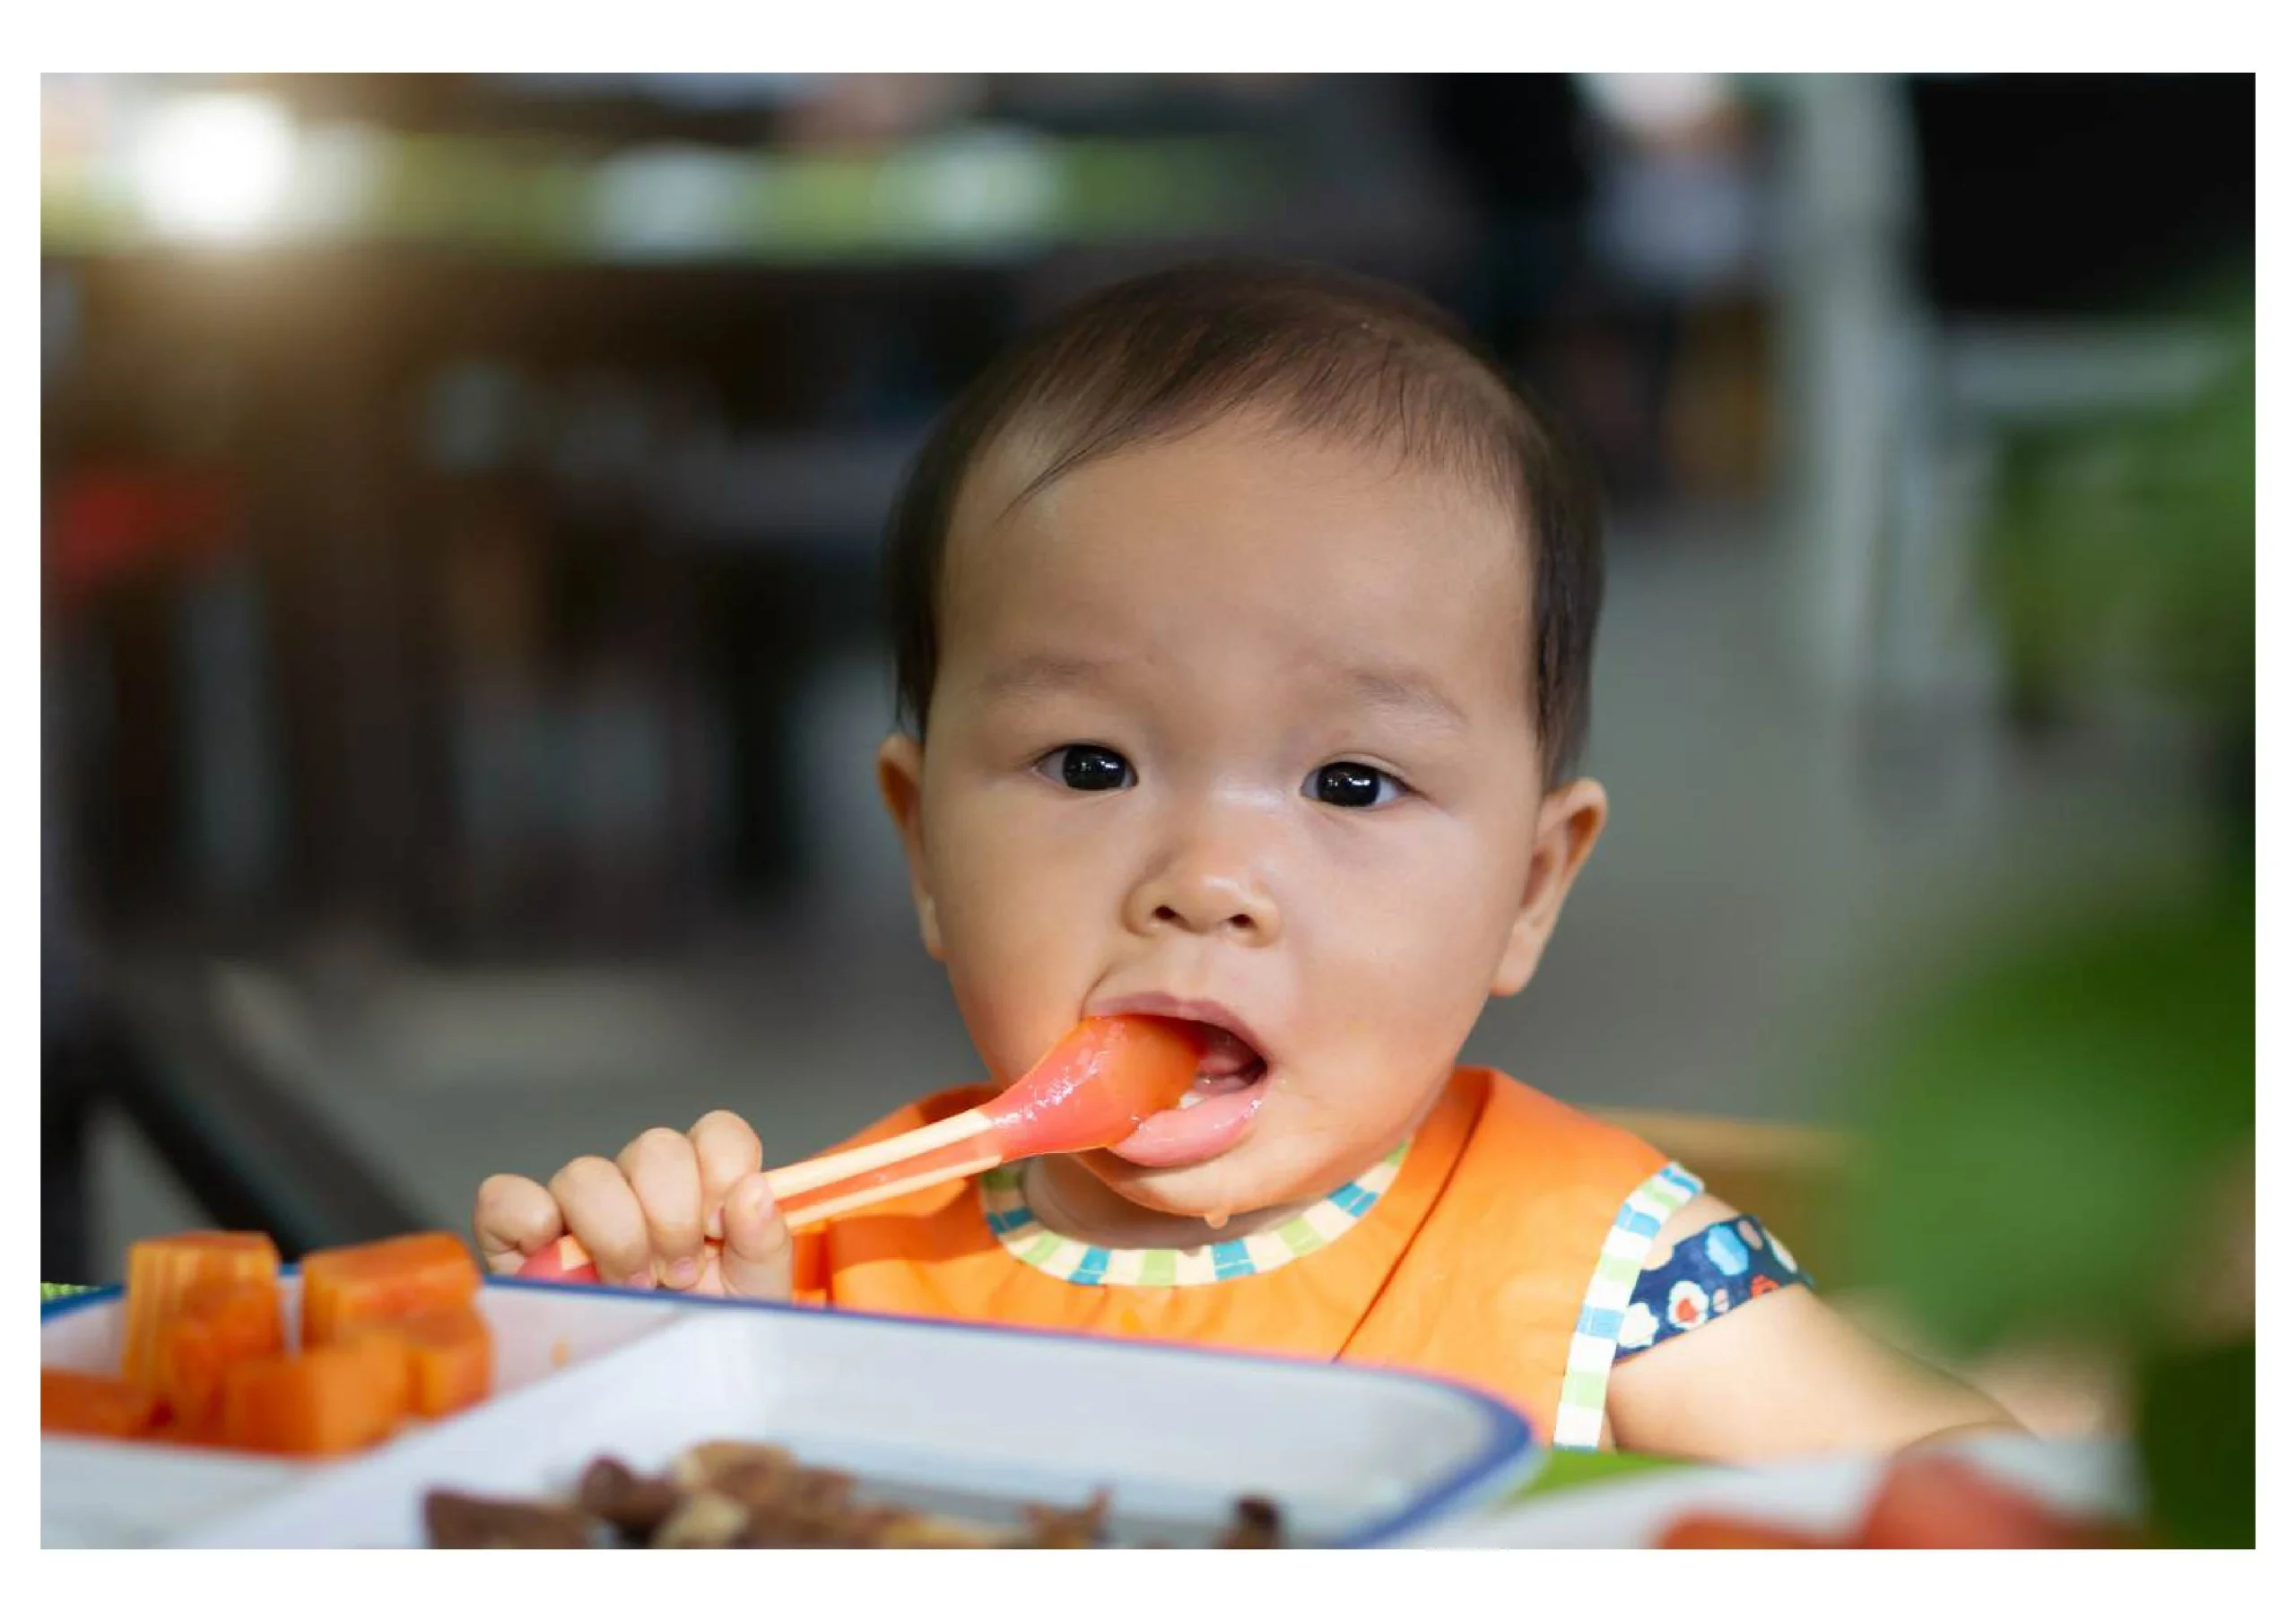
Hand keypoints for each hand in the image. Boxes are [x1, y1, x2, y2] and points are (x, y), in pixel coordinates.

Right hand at [473, 1111, 792, 1299]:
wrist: (660, 1393)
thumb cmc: (709, 1330)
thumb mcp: (756, 1292)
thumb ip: (764, 1239)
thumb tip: (752, 1190)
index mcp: (703, 1184)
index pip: (716, 1133)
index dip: (722, 1169)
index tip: (721, 1227)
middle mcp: (641, 1185)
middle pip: (654, 1148)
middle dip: (672, 1215)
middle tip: (680, 1275)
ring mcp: (579, 1209)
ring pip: (585, 1174)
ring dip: (615, 1233)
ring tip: (632, 1286)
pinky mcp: (520, 1240)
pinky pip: (506, 1199)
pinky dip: (525, 1216)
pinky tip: (556, 1256)